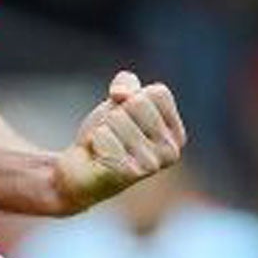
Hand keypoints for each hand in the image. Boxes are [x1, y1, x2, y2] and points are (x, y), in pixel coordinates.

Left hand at [52, 71, 186, 212]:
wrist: (82, 170)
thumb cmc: (107, 133)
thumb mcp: (118, 101)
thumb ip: (126, 83)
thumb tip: (121, 94)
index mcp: (175, 133)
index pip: (158, 92)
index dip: (133, 99)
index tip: (127, 119)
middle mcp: (171, 150)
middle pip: (138, 102)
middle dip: (116, 113)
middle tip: (113, 134)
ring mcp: (152, 164)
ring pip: (117, 118)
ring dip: (103, 128)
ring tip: (105, 146)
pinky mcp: (128, 174)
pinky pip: (104, 136)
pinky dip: (94, 141)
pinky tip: (99, 156)